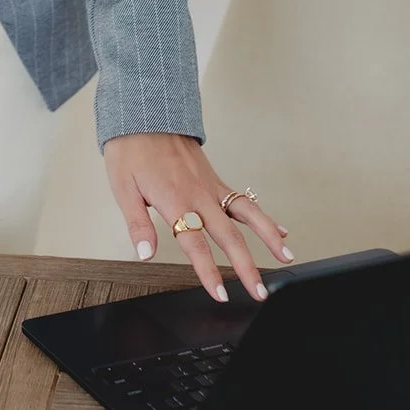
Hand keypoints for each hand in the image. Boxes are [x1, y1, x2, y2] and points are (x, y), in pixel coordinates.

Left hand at [103, 132, 293, 303]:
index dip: (209, 272)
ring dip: (268, 237)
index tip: (221, 295)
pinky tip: (278, 229)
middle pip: (229, 236)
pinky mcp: (215, 179)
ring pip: (247, 215)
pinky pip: (244, 200)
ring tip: (286, 258)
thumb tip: (144, 254)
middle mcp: (199, 195)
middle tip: (260, 292)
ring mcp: (211, 186)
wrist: (144, 114)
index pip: (196, 244)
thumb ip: (137, 224)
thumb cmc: (131, 150)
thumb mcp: (123, 188)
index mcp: (175, 200)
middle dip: (247, 267)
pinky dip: (263, 216)